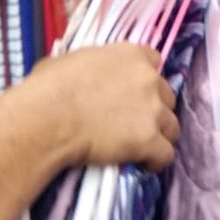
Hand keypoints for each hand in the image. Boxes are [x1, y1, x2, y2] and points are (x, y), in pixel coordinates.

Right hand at [30, 43, 179, 171]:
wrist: (48, 118)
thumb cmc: (48, 88)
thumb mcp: (68, 62)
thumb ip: (89, 65)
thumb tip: (80, 74)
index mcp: (131, 55)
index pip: (153, 61)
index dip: (144, 78)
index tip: (132, 91)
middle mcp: (149, 79)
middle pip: (165, 95)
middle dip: (154, 108)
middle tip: (134, 122)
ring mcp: (153, 110)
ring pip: (171, 126)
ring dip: (159, 135)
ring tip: (142, 147)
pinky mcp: (150, 140)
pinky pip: (166, 154)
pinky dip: (157, 160)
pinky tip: (144, 165)